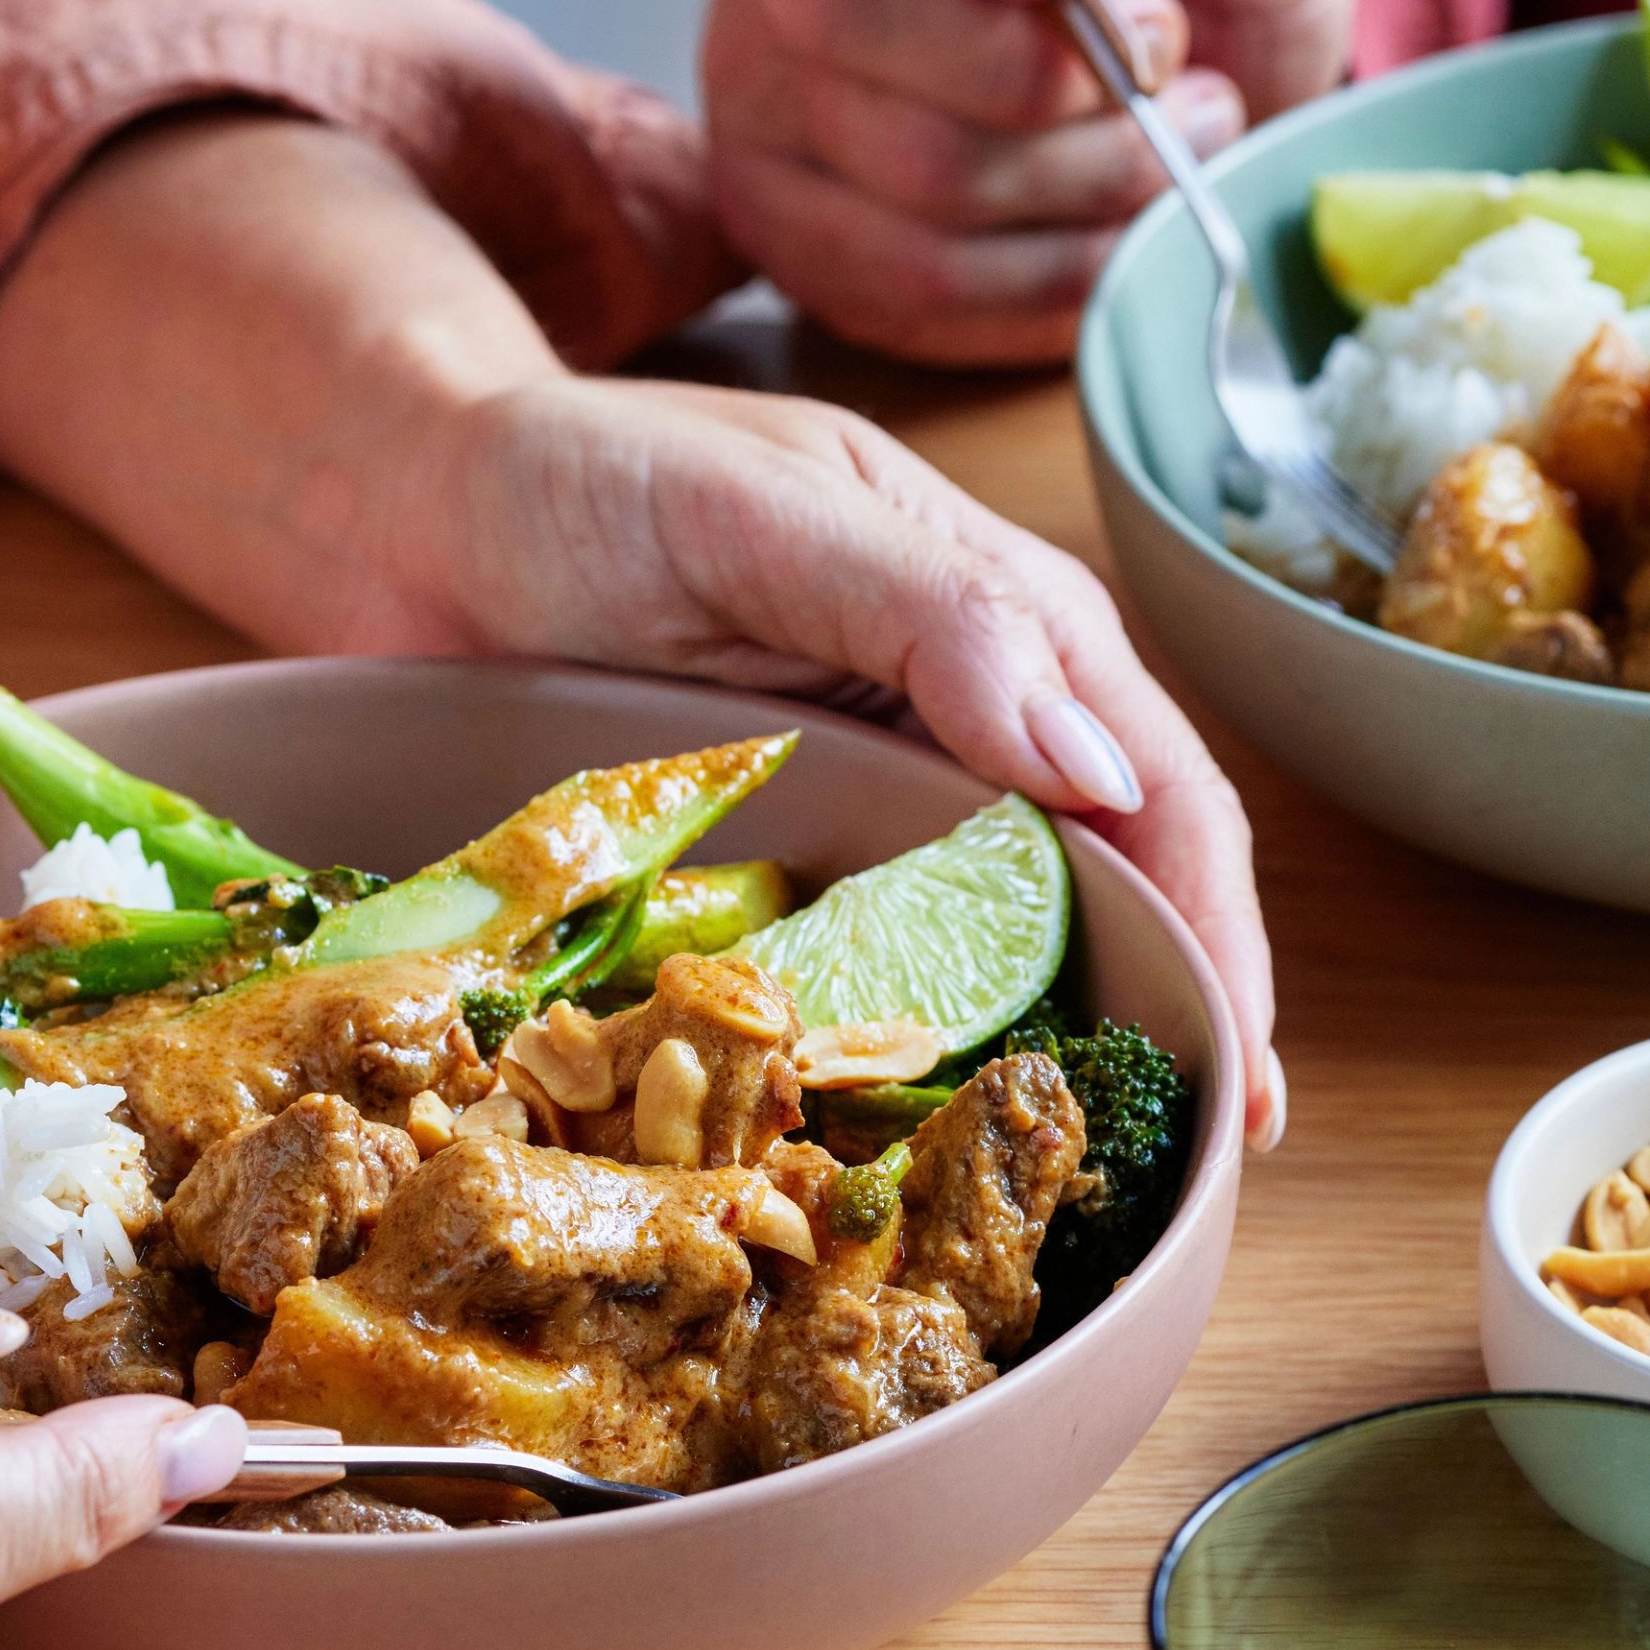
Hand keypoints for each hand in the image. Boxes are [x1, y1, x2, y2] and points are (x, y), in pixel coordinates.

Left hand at [397, 376, 1280, 1143]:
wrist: (410, 511)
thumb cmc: (587, 480)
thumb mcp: (762, 515)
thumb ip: (929, 614)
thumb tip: (1095, 767)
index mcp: (1000, 612)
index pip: (1155, 779)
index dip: (1215, 919)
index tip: (1239, 1054)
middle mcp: (963, 715)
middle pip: (1117, 873)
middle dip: (1183, 1003)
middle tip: (1216, 1148)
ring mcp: (874, 799)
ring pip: (1012, 935)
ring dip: (1071, 1041)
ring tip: (1115, 1169)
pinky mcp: (785, 865)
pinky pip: (881, 969)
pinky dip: (929, 1044)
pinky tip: (943, 1130)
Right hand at [705, 0, 1354, 363]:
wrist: (1217, 96)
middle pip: (841, 9)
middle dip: (1040, 58)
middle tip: (1164, 43)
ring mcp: (768, 110)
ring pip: (913, 163)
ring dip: (1093, 162)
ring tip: (1180, 121)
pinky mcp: (806, 250)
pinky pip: (928, 283)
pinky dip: (1067, 261)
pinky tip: (1127, 209)